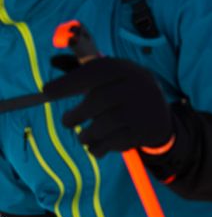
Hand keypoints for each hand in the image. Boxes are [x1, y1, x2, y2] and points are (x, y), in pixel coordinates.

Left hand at [43, 58, 172, 157]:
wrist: (160, 115)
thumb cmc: (123, 93)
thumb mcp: (109, 79)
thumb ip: (82, 76)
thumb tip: (50, 74)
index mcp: (124, 69)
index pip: (93, 72)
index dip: (68, 82)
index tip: (46, 92)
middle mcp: (137, 86)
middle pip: (100, 99)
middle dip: (78, 114)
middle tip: (67, 122)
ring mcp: (143, 110)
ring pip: (107, 123)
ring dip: (88, 134)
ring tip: (83, 137)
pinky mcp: (146, 131)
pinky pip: (117, 141)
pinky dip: (101, 147)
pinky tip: (95, 147)